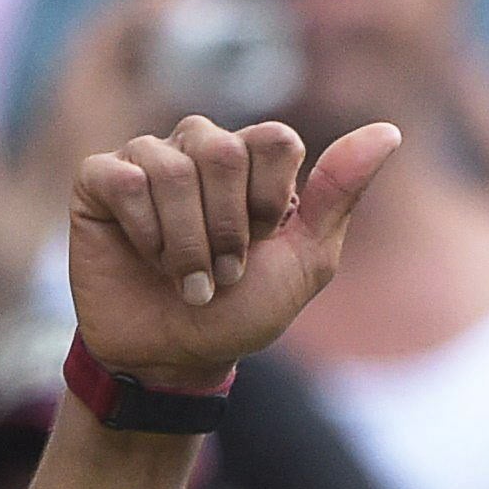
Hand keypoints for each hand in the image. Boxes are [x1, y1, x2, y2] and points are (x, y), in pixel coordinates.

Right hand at [67, 114, 399, 385]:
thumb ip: (339, 193)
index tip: (263, 244)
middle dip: (229, 230)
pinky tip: (145, 258)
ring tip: (188, 278)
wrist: (175, 358)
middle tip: (224, 271)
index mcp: (252, 161)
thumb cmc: (242, 312)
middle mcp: (199, 148)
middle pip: (225, 151)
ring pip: (172, 167)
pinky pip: (125, 180)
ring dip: (187, 243)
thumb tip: (388, 130)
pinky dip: (145, 233)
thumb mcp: (306, 261)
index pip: (275, 140)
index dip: (270, 202)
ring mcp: (147, 158)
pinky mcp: (99, 179)